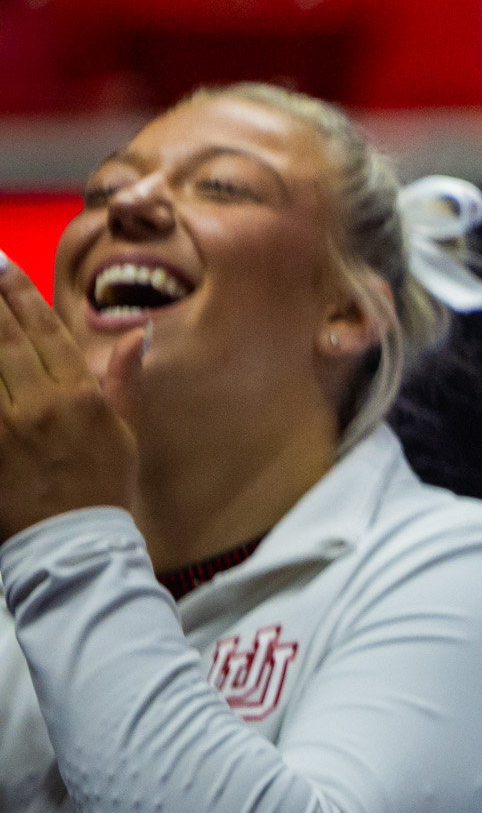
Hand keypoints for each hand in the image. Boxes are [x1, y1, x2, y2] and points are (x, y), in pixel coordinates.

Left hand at [0, 253, 137, 539]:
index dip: (21, 296)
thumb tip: (138, 334)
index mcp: (80, 395)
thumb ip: (123, 380)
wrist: (72, 545)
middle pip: (6, 339)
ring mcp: (5, 426)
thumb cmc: (102, 489)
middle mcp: (40, 403)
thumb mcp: (124, 433)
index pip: (45, 332)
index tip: (4, 266)